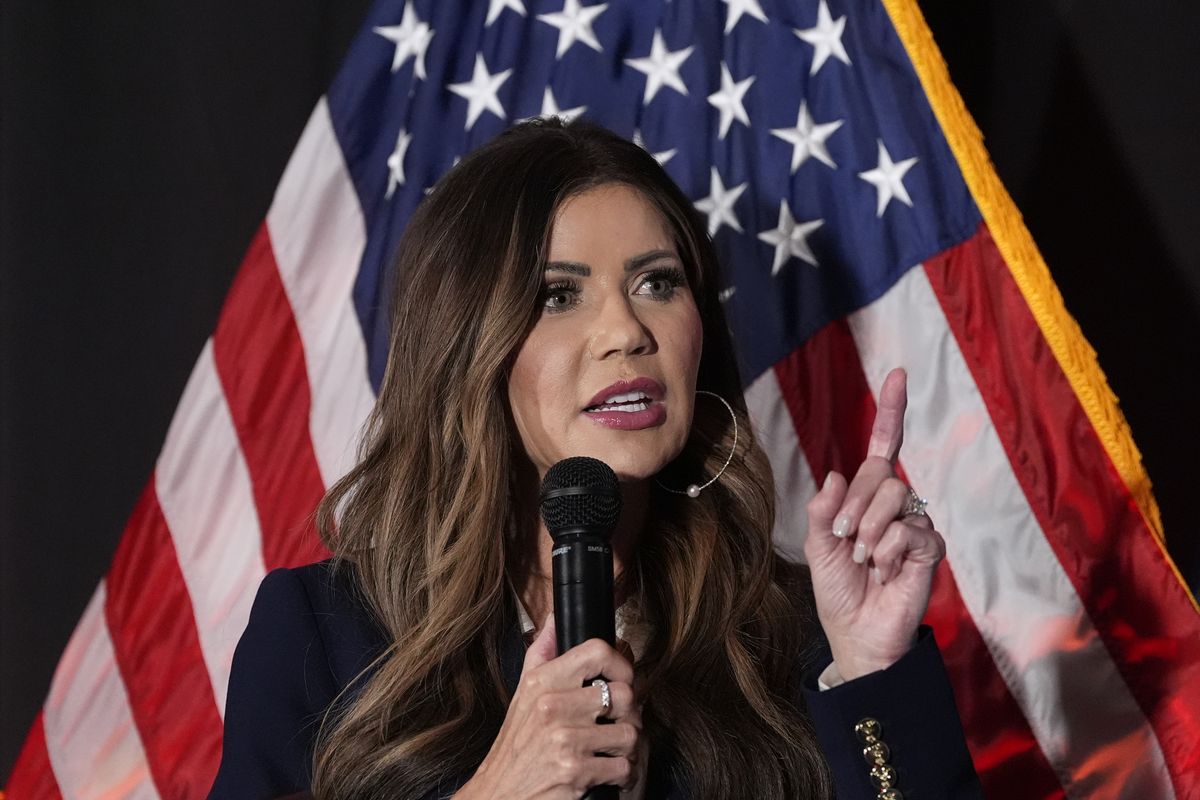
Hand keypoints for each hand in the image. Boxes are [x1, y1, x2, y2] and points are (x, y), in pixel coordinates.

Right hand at [458, 616, 644, 798]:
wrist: (499, 794)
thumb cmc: (516, 746)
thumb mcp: (523, 694)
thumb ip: (541, 653)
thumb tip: (554, 619)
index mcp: (543, 682)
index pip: (597, 651)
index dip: (621, 663)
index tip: (622, 678)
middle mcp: (553, 707)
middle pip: (624, 694)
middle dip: (629, 713)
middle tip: (618, 722)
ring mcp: (565, 740)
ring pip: (630, 733)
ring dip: (627, 748)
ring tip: (612, 750)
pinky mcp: (576, 772)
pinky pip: (623, 767)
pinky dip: (621, 775)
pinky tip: (607, 773)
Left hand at [803, 367, 945, 680]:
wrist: (857, 633)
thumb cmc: (838, 589)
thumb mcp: (818, 546)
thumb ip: (822, 510)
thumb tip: (834, 473)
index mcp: (865, 497)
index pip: (884, 447)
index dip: (892, 411)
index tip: (898, 374)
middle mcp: (895, 505)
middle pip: (882, 474)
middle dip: (854, 507)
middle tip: (846, 540)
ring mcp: (915, 524)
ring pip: (896, 498)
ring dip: (870, 532)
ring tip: (866, 561)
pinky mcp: (930, 549)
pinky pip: (911, 530)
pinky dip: (889, 551)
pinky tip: (887, 571)